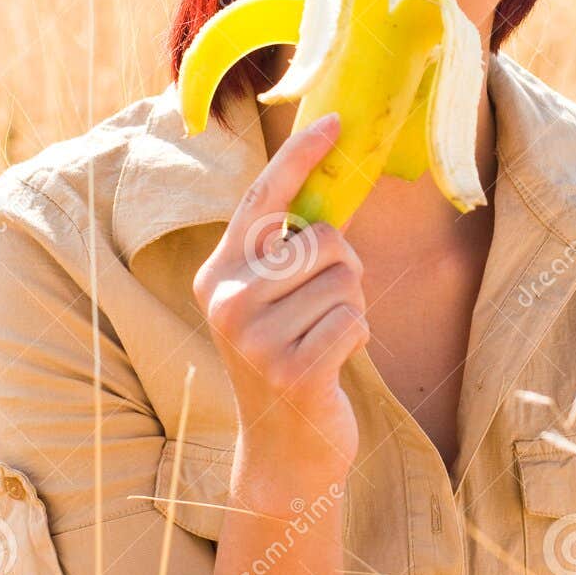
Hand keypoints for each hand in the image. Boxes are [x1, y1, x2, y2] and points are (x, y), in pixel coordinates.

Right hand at [192, 111, 366, 485]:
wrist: (283, 452)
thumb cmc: (288, 359)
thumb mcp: (269, 302)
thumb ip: (285, 253)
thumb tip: (329, 188)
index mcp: (218, 272)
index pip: (262, 198)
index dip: (301, 155)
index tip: (337, 122)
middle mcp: (227, 299)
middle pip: (326, 240)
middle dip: (345, 270)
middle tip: (321, 310)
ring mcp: (256, 337)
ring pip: (348, 280)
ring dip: (351, 309)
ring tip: (322, 340)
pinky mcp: (292, 369)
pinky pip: (356, 321)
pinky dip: (357, 340)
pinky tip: (332, 366)